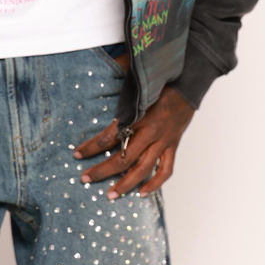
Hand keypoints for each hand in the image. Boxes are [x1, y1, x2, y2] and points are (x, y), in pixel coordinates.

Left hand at [74, 84, 193, 198]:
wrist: (187, 84)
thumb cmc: (158, 82)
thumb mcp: (134, 83)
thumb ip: (114, 80)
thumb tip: (99, 69)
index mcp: (137, 115)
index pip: (110, 136)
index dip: (91, 146)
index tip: (77, 154)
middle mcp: (149, 131)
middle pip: (123, 158)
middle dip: (102, 170)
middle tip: (85, 178)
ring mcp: (163, 141)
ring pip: (143, 169)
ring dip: (126, 184)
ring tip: (111, 195)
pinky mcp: (173, 146)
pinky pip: (165, 170)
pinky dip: (155, 183)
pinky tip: (143, 193)